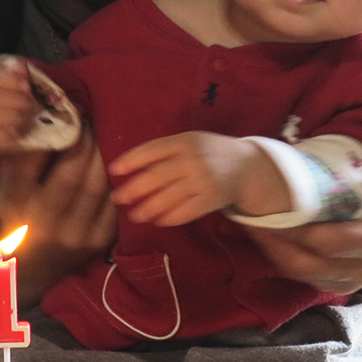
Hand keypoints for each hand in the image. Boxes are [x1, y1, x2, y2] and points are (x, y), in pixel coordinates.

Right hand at [0, 56, 40, 150]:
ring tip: (28, 119)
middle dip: (17, 101)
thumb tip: (22, 69)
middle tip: (33, 105)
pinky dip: (2, 136)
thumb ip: (19, 70)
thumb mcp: (15, 75)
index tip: (26, 85)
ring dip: (13, 118)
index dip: (10, 81)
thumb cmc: (11, 89)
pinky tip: (16, 133)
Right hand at [0, 129, 116, 307]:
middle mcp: (42, 221)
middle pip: (70, 172)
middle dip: (82, 141)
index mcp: (14, 203)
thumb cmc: (16, 214)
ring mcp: (73, 234)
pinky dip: (113, 179)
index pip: (29, 162)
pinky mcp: (98, 241)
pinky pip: (112, 202)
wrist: (32, 265)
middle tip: (85, 123)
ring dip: (100, 155)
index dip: (46, 135)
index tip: (56, 118)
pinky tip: (109, 163)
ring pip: (96, 186)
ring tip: (98, 138)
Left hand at [109, 132, 288, 225]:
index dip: (131, 160)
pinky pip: (186, 211)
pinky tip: (158, 221)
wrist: (247, 166)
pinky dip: (170, 218)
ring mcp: (204, 180)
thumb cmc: (209, 152)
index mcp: (184, 141)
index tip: (114, 171)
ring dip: (149, 208)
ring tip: (135, 215)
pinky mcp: (212, 198)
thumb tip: (128, 167)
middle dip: (134, 189)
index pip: (152, 150)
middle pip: (157, 175)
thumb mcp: (190, 142)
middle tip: (118, 198)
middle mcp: (193, 159)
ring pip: (170, 197)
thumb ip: (164, 151)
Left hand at [244, 146, 361, 301]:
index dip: (316, 234)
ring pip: (305, 274)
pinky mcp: (335, 282)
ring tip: (251, 222)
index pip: (350, 243)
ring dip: (275, 251)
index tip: (288, 214)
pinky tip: (262, 233)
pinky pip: (301, 276)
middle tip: (255, 215)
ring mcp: (353, 278)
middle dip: (284, 242)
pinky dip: (279, 256)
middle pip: (319, 264)